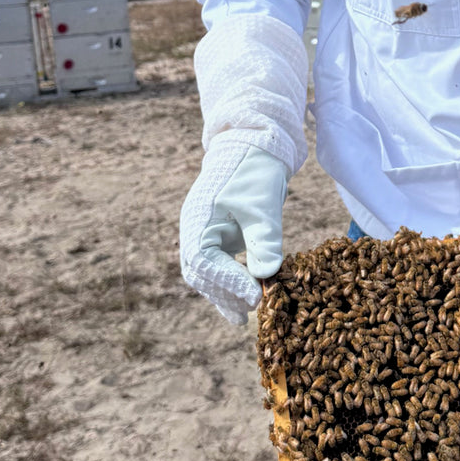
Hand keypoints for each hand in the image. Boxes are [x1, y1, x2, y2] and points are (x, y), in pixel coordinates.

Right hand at [180, 143, 288, 323]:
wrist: (254, 145)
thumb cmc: (256, 171)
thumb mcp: (263, 207)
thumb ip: (263, 240)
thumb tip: (265, 276)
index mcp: (197, 219)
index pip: (204, 260)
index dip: (226, 282)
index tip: (253, 297)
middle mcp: (194, 228)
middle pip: (199, 272)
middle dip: (223, 294)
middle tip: (249, 313)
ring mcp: (202, 232)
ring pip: (206, 272)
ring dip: (224, 292)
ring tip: (243, 315)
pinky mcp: (216, 234)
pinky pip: (217, 264)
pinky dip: (229, 281)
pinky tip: (245, 296)